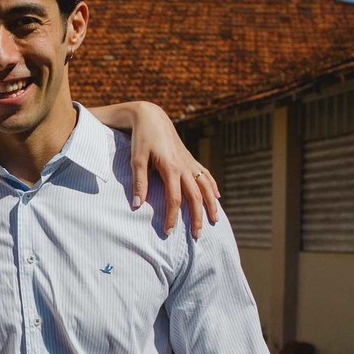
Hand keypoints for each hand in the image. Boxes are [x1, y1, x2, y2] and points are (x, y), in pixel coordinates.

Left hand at [127, 101, 220, 238]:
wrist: (152, 117)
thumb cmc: (142, 138)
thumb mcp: (137, 159)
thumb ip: (139, 182)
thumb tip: (137, 205)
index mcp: (171, 168)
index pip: (175, 199)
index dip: (172, 217)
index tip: (168, 232)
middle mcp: (184, 166)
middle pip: (195, 197)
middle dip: (197, 217)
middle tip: (196, 235)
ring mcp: (189, 162)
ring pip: (205, 186)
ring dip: (211, 204)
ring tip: (215, 220)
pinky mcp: (189, 158)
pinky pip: (205, 174)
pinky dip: (212, 186)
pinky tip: (217, 196)